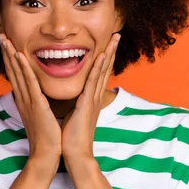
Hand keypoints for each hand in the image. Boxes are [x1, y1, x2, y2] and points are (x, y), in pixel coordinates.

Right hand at [0, 33, 61, 165]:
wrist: (47, 155)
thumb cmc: (48, 137)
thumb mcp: (41, 115)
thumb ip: (39, 102)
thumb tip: (41, 93)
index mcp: (25, 100)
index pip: (16, 75)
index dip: (10, 58)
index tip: (7, 43)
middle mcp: (23, 98)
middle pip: (12, 70)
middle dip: (6, 52)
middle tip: (1, 35)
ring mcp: (28, 101)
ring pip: (18, 73)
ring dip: (11, 55)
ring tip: (6, 39)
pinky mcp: (36, 105)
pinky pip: (29, 84)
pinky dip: (24, 69)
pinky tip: (20, 56)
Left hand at [61, 33, 120, 161]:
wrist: (75, 154)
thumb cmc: (71, 137)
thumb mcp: (74, 114)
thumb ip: (76, 103)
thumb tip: (73, 97)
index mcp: (91, 98)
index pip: (99, 74)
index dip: (105, 58)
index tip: (108, 43)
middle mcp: (95, 97)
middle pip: (105, 69)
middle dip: (111, 51)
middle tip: (117, 34)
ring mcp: (93, 100)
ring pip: (102, 72)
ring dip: (108, 53)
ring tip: (114, 38)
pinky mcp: (87, 104)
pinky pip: (93, 82)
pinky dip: (98, 68)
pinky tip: (101, 55)